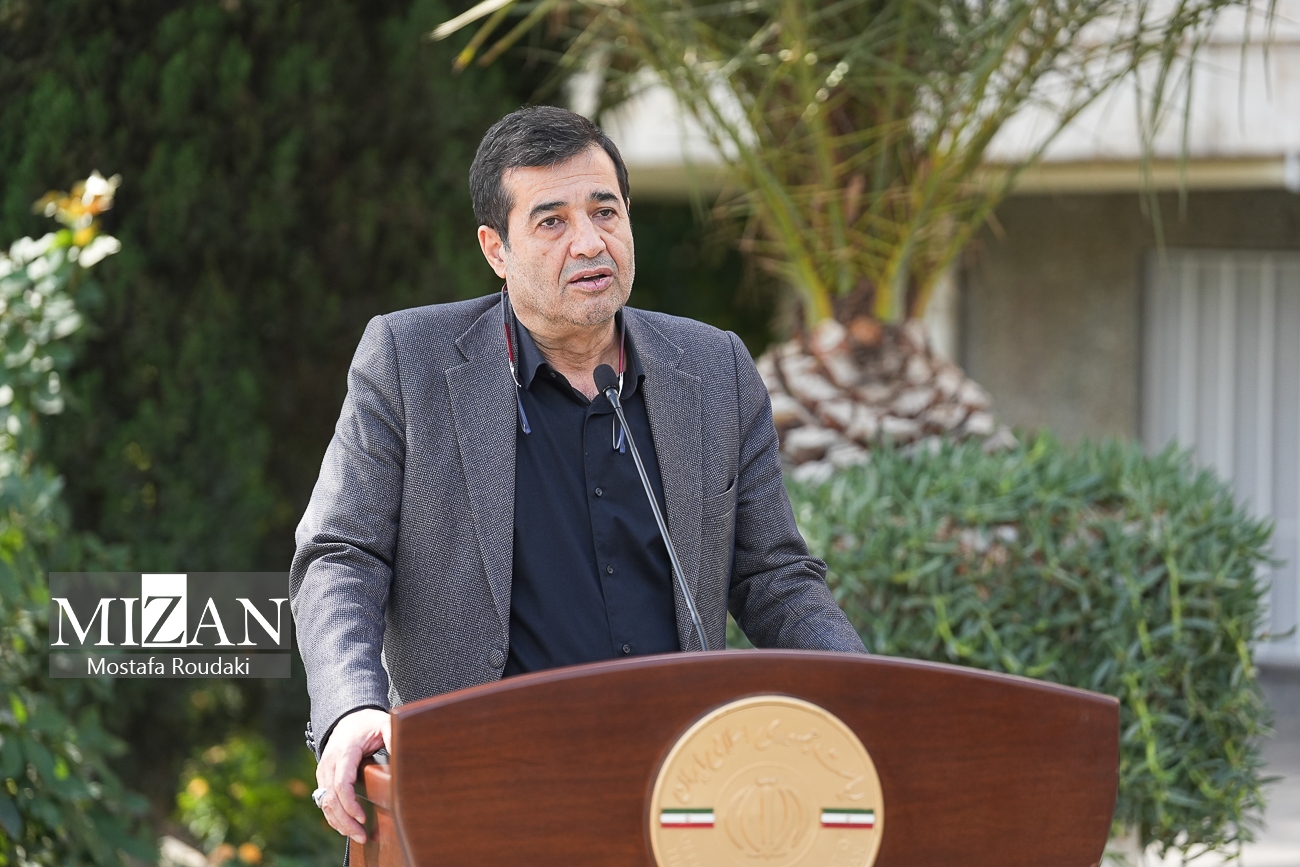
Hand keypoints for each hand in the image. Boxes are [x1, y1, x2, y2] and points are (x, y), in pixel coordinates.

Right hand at [315, 708, 390, 843]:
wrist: (348, 717)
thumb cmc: (368, 723)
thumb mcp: (385, 723)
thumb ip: (394, 735)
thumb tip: (405, 751)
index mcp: (345, 751)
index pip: (342, 783)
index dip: (351, 804)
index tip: (363, 817)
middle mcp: (330, 763)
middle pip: (331, 799)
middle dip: (345, 820)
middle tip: (362, 836)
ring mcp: (324, 771)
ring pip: (324, 803)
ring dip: (339, 822)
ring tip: (357, 835)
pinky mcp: (323, 778)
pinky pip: (324, 801)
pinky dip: (334, 816)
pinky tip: (346, 826)